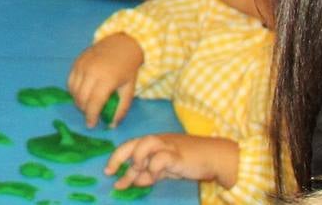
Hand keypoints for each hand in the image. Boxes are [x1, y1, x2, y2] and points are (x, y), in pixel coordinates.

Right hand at [67, 32, 141, 127]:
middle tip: (90, 116)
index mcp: (107, 79)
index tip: (91, 125)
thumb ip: (121, 109)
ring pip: (73, 90)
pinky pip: (70, 80)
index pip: (94, 102)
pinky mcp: (77, 61)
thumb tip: (111, 124)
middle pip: (81, 97)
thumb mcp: (129, 90)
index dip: (91, 116)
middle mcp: (92, 71)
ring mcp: (82, 65)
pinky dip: (73, 91)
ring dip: (77, 101)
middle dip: (84, 110)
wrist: (121, 44)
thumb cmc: (127, 69)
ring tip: (86, 105)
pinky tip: (81, 94)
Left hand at [106, 133, 237, 189]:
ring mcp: (167, 146)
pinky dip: (154, 168)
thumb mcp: (165, 169)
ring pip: (143, 145)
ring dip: (137, 160)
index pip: (128, 146)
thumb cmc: (188, 161)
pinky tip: (156, 177)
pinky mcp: (178, 154)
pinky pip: (161, 158)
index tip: (108, 172)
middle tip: (110, 173)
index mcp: (151, 142)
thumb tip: (134, 181)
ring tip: (139, 172)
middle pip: (131, 144)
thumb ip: (150, 173)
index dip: (116, 158)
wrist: (213, 156)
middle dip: (118, 158)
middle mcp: (156, 141)